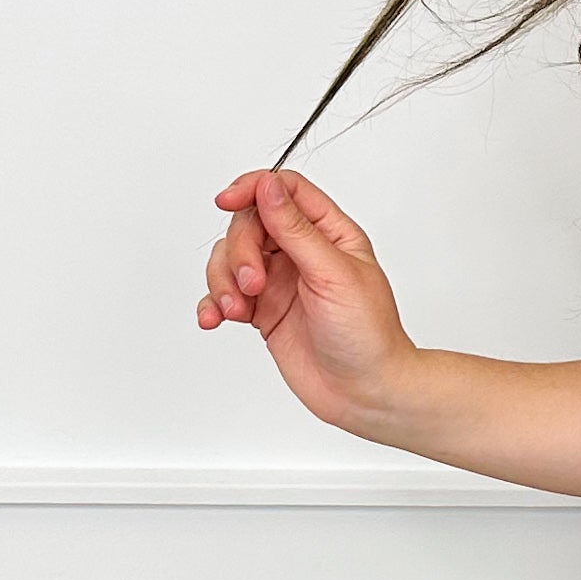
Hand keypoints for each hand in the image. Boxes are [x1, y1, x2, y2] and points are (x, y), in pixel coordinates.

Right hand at [195, 169, 411, 429]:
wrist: (365, 393)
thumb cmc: (368, 336)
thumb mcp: (334, 274)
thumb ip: (296, 229)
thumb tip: (268, 187)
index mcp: (330, 233)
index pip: (284, 190)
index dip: (252, 188)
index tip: (227, 201)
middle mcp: (302, 252)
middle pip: (249, 223)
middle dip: (240, 251)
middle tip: (252, 285)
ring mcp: (279, 280)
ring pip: (230, 257)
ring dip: (223, 280)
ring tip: (236, 310)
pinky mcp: (263, 310)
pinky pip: (225, 293)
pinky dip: (213, 302)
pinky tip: (214, 318)